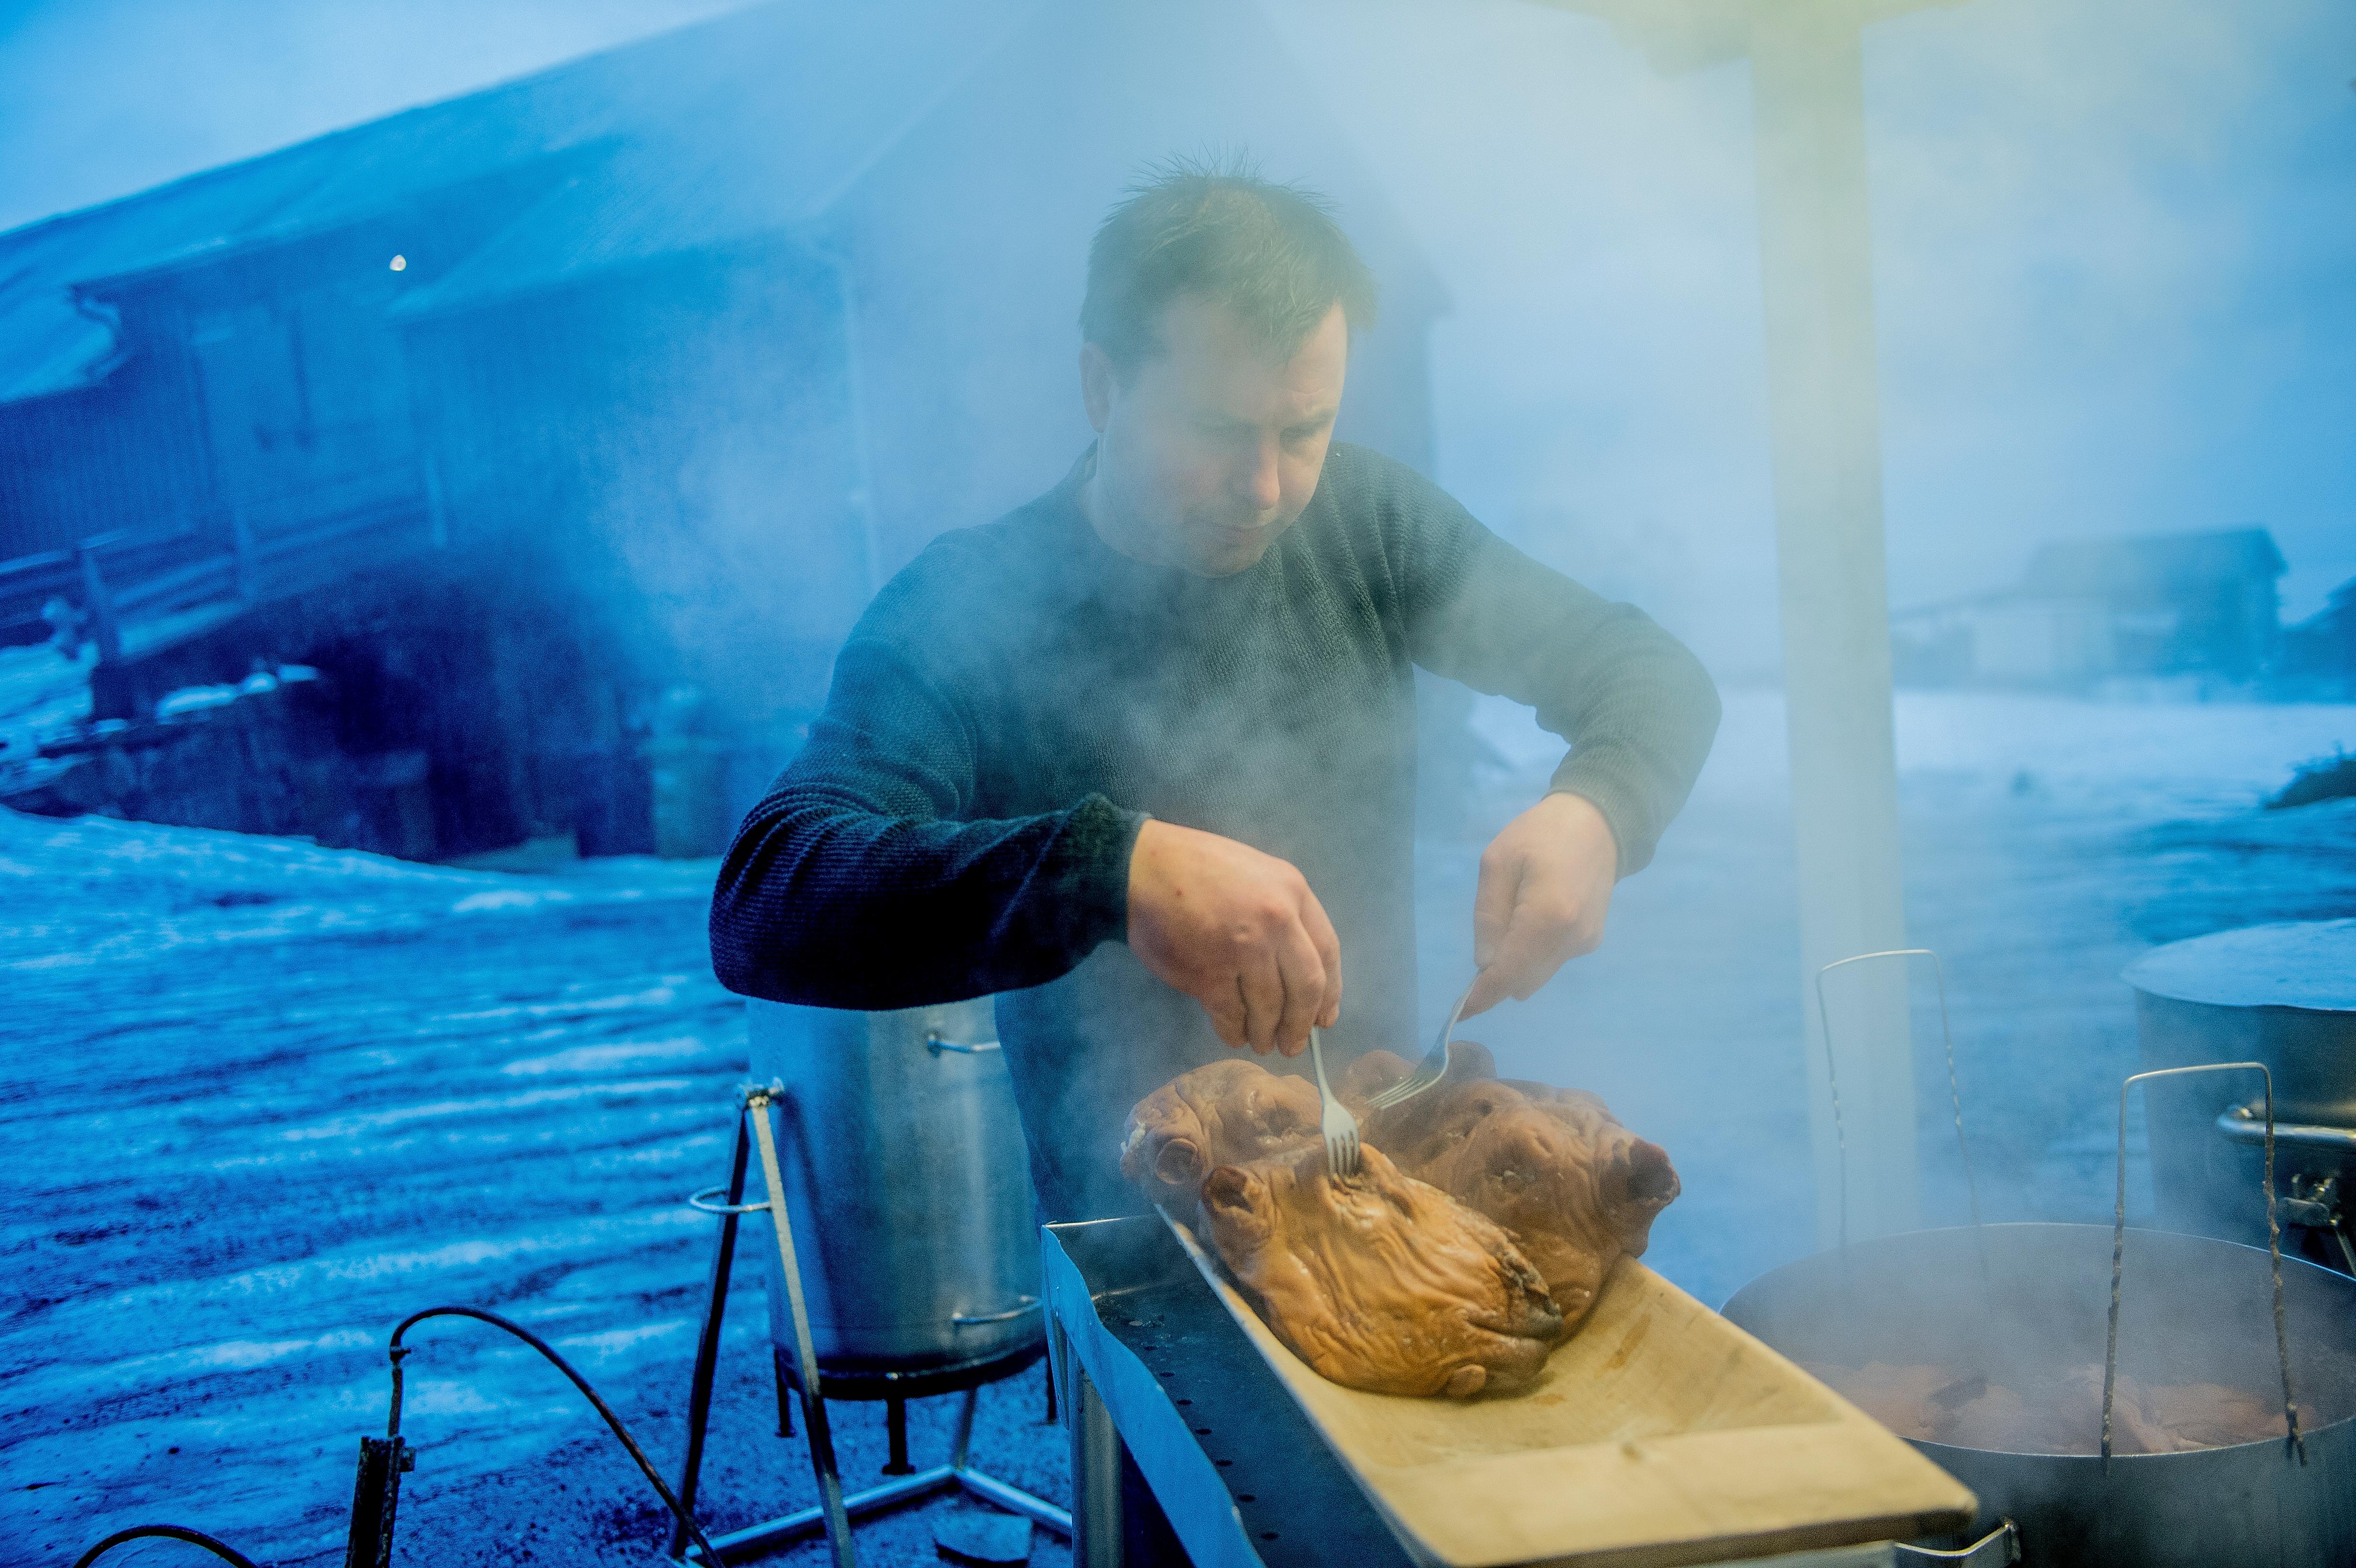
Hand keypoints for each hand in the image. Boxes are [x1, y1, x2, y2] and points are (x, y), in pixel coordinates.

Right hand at [1126, 819, 1342, 1055]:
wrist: (1142, 867)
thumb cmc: (1198, 868)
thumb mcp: (1257, 875)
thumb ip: (1284, 914)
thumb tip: (1299, 975)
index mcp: (1293, 891)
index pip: (1328, 952)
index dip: (1330, 993)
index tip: (1324, 1020)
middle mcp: (1276, 920)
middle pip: (1307, 987)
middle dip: (1302, 1024)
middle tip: (1294, 1044)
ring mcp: (1243, 948)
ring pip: (1270, 1007)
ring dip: (1267, 1033)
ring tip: (1261, 1043)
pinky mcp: (1209, 973)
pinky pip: (1232, 1014)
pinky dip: (1235, 1031)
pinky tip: (1234, 1035)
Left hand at [1461, 792, 1618, 1017]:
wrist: (1598, 823)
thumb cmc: (1539, 834)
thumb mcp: (1497, 864)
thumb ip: (1488, 916)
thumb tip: (1484, 965)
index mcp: (1548, 918)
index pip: (1509, 974)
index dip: (1483, 996)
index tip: (1460, 1012)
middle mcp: (1571, 940)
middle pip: (1523, 983)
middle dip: (1498, 976)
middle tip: (1487, 938)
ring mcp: (1585, 944)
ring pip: (1537, 975)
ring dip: (1517, 963)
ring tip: (1516, 913)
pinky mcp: (1591, 941)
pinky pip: (1552, 960)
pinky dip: (1535, 952)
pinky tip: (1537, 913)